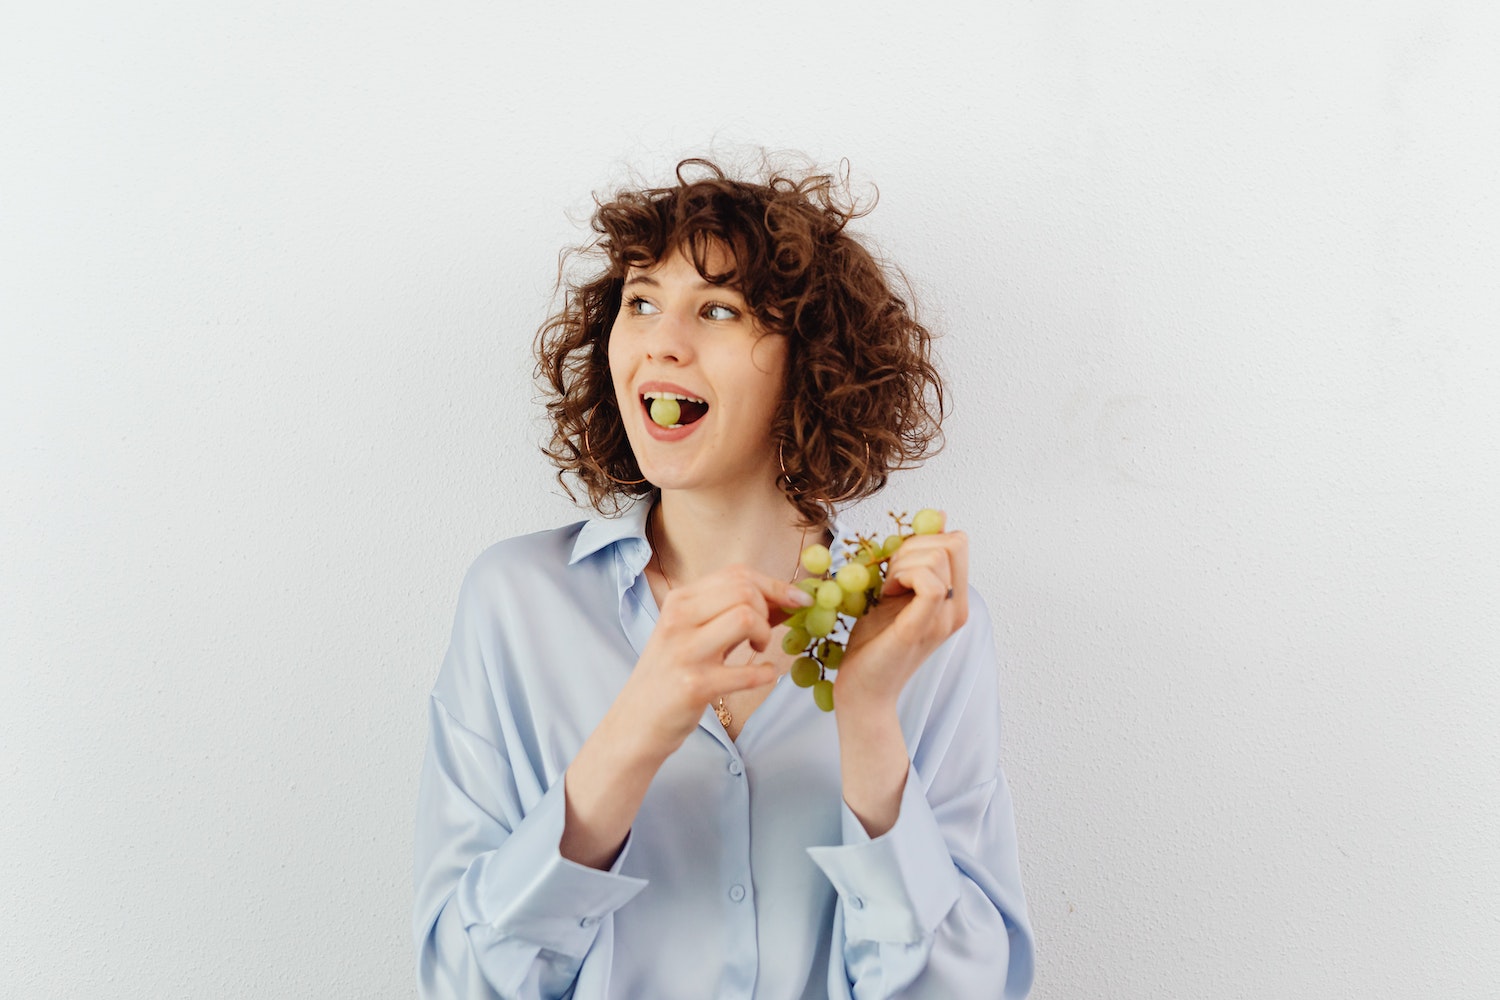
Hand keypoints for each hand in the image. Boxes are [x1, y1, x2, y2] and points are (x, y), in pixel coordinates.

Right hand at [612, 565, 808, 757]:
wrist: (636, 722)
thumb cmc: (671, 674)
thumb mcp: (691, 633)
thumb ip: (729, 612)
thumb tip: (784, 598)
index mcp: (679, 601)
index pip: (736, 574)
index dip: (775, 584)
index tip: (798, 600)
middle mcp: (678, 620)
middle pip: (744, 591)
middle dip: (768, 610)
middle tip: (762, 634)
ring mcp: (685, 653)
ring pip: (744, 618)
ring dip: (764, 634)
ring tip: (758, 649)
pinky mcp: (694, 686)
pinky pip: (746, 672)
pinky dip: (765, 673)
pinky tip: (764, 675)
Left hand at [837, 525, 969, 709]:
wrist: (862, 692)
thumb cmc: (874, 643)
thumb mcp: (895, 591)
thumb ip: (914, 561)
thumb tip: (938, 517)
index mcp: (955, 600)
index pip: (958, 542)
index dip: (924, 539)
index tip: (897, 563)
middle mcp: (958, 610)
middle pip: (953, 543)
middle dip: (913, 546)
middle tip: (891, 576)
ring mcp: (942, 620)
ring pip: (940, 557)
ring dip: (904, 562)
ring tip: (888, 588)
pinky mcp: (920, 628)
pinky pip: (931, 584)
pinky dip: (904, 575)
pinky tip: (889, 592)